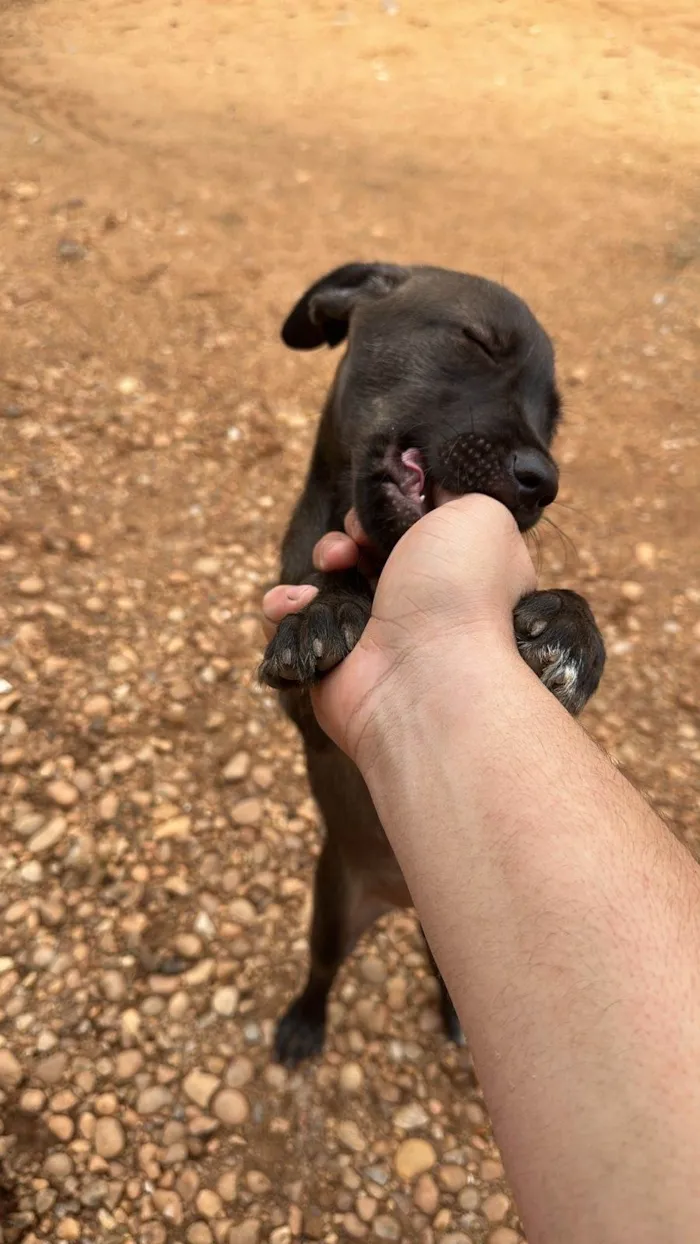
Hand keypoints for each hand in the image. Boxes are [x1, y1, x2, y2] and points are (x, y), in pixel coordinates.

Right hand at [263, 496, 535, 768]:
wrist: (426, 676)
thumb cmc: (460, 592)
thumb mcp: (482, 512)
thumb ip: (456, 488)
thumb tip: (425, 484)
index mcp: (454, 567)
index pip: (413, 526)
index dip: (392, 506)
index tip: (389, 504)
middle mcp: (417, 602)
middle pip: (364, 548)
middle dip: (351, 534)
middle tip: (356, 543)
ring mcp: (373, 634)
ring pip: (325, 580)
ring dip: (320, 560)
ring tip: (331, 567)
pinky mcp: (331, 660)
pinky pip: (291, 623)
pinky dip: (285, 607)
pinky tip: (298, 605)